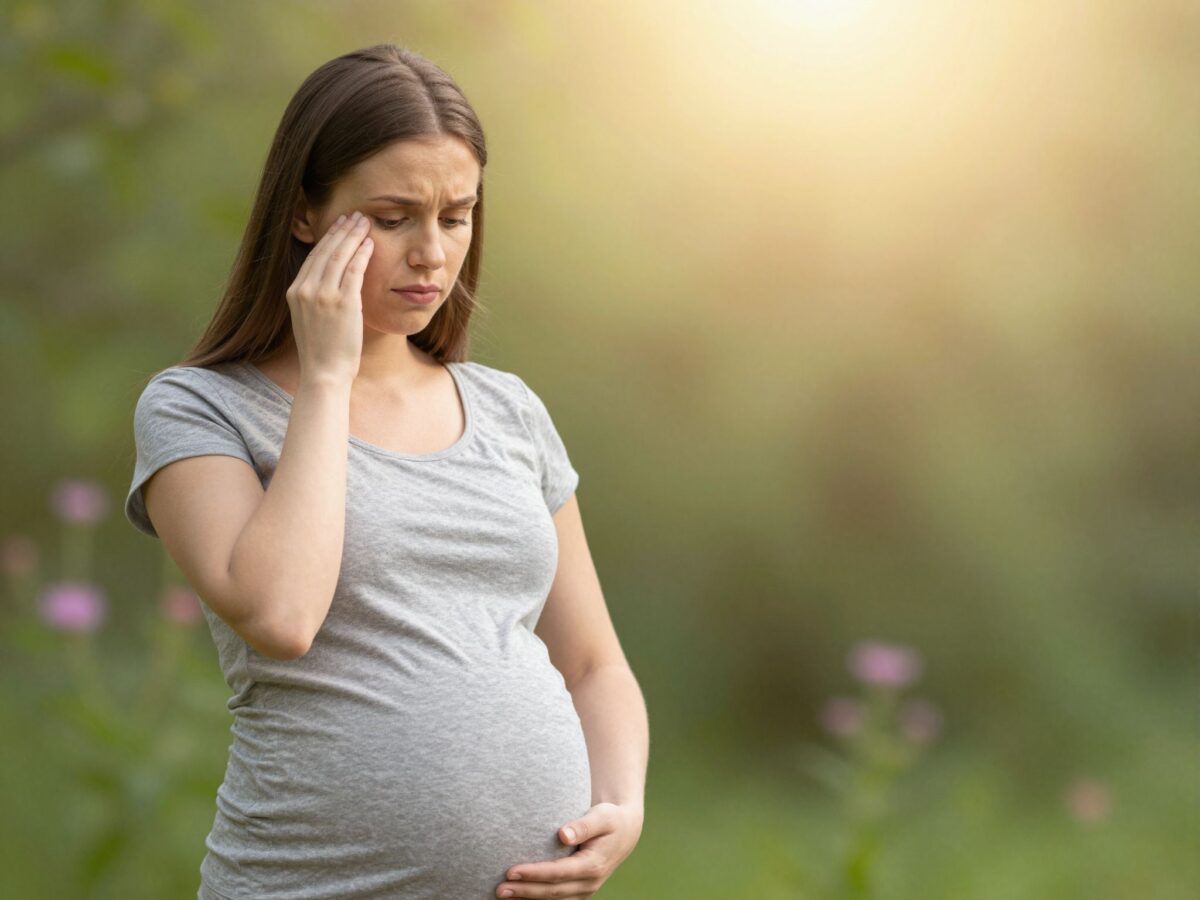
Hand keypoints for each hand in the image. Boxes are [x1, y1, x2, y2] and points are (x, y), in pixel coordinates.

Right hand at [286, 210, 373, 385]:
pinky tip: (370, 243)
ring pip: (340, 256)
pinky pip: (354, 270)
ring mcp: (323, 295)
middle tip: (354, 215)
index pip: (313, 257)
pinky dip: (362, 254)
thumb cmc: (322, 352)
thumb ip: (315, 299)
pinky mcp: (342, 303)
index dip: (327, 238)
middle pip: (326, 251)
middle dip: (341, 230)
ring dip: (353, 236)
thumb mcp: (309, 319)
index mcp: (294, 292)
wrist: (324, 373)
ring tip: (364, 222)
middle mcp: (305, 289)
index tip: (339, 225)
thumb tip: (327, 284)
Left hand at [496, 802, 643, 898]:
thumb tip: (562, 834)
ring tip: (501, 895)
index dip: (534, 874)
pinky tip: (518, 898)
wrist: (625, 832)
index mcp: (593, 865)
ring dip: (527, 899)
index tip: (511, 871)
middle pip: (552, 892)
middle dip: (524, 891)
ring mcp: (585, 891)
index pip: (558, 873)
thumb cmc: (610, 818)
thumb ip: (583, 825)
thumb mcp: (602, 816)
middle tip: (499, 889)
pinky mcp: (579, 892)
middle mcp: (589, 883)